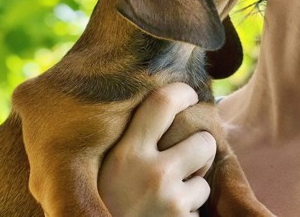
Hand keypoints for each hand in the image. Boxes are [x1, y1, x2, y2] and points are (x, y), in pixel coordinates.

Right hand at [99, 83, 216, 216]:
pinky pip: (198, 207)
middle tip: (182, 160)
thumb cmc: (95, 208)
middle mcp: (150, 173)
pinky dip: (187, 213)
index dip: (182, 93)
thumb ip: (123, 148)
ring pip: (204, 178)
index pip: (163, 102)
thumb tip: (154, 111)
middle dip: (198, 151)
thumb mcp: (96, 174)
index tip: (188, 96)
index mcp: (123, 154)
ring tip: (164, 199)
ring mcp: (170, 200)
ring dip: (192, 187)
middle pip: (203, 141)